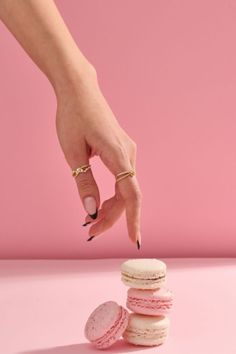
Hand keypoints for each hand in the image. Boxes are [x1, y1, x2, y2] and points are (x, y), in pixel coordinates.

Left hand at [55, 67, 141, 246]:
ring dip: (112, 207)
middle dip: (111, 217)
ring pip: (125, 188)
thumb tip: (91, 210)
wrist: (80, 90)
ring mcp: (127, 151)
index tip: (132, 239)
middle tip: (90, 233)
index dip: (133, 218)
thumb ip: (84, 182)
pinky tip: (102, 203)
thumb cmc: (73, 116)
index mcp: (117, 154)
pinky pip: (123, 178)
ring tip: (92, 221)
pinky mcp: (122, 150)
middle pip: (127, 195)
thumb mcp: (72, 152)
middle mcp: (128, 153)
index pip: (131, 194)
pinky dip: (113, 194)